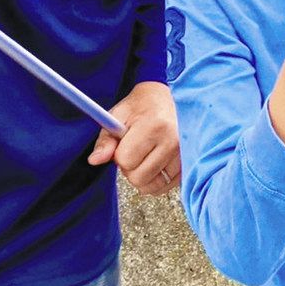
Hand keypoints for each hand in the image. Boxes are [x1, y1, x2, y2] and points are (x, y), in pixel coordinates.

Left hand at [87, 81, 179, 195]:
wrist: (173, 98)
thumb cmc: (145, 105)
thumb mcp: (120, 114)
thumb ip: (106, 139)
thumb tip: (95, 160)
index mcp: (154, 125)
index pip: (125, 160)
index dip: (118, 154)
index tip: (124, 142)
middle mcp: (173, 141)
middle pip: (138, 177)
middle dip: (130, 167)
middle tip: (135, 149)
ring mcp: (185, 154)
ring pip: (152, 186)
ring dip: (143, 175)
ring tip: (145, 155)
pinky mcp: (190, 164)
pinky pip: (166, 187)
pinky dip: (157, 180)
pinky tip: (156, 163)